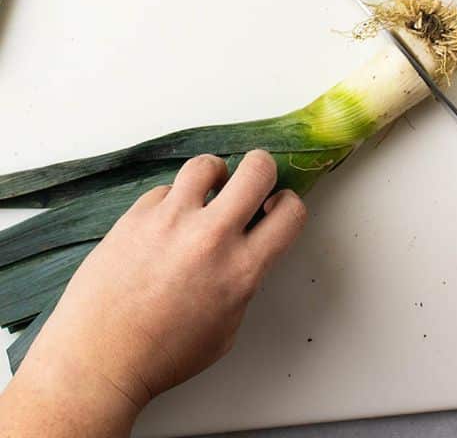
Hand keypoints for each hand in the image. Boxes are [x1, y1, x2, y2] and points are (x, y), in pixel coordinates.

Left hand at [0, 151, 306, 437]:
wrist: (97, 361)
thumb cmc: (161, 356)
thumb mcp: (226, 329)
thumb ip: (243, 283)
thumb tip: (244, 252)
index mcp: (241, 269)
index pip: (291, 211)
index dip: (288, 204)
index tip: (273, 209)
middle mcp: (212, 237)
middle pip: (259, 168)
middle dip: (261, 171)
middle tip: (248, 187)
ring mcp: (171, 221)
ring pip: (208, 164)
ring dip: (213, 176)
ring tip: (203, 195)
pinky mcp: (136, 216)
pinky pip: (164, 190)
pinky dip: (170, 203)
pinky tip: (161, 227)